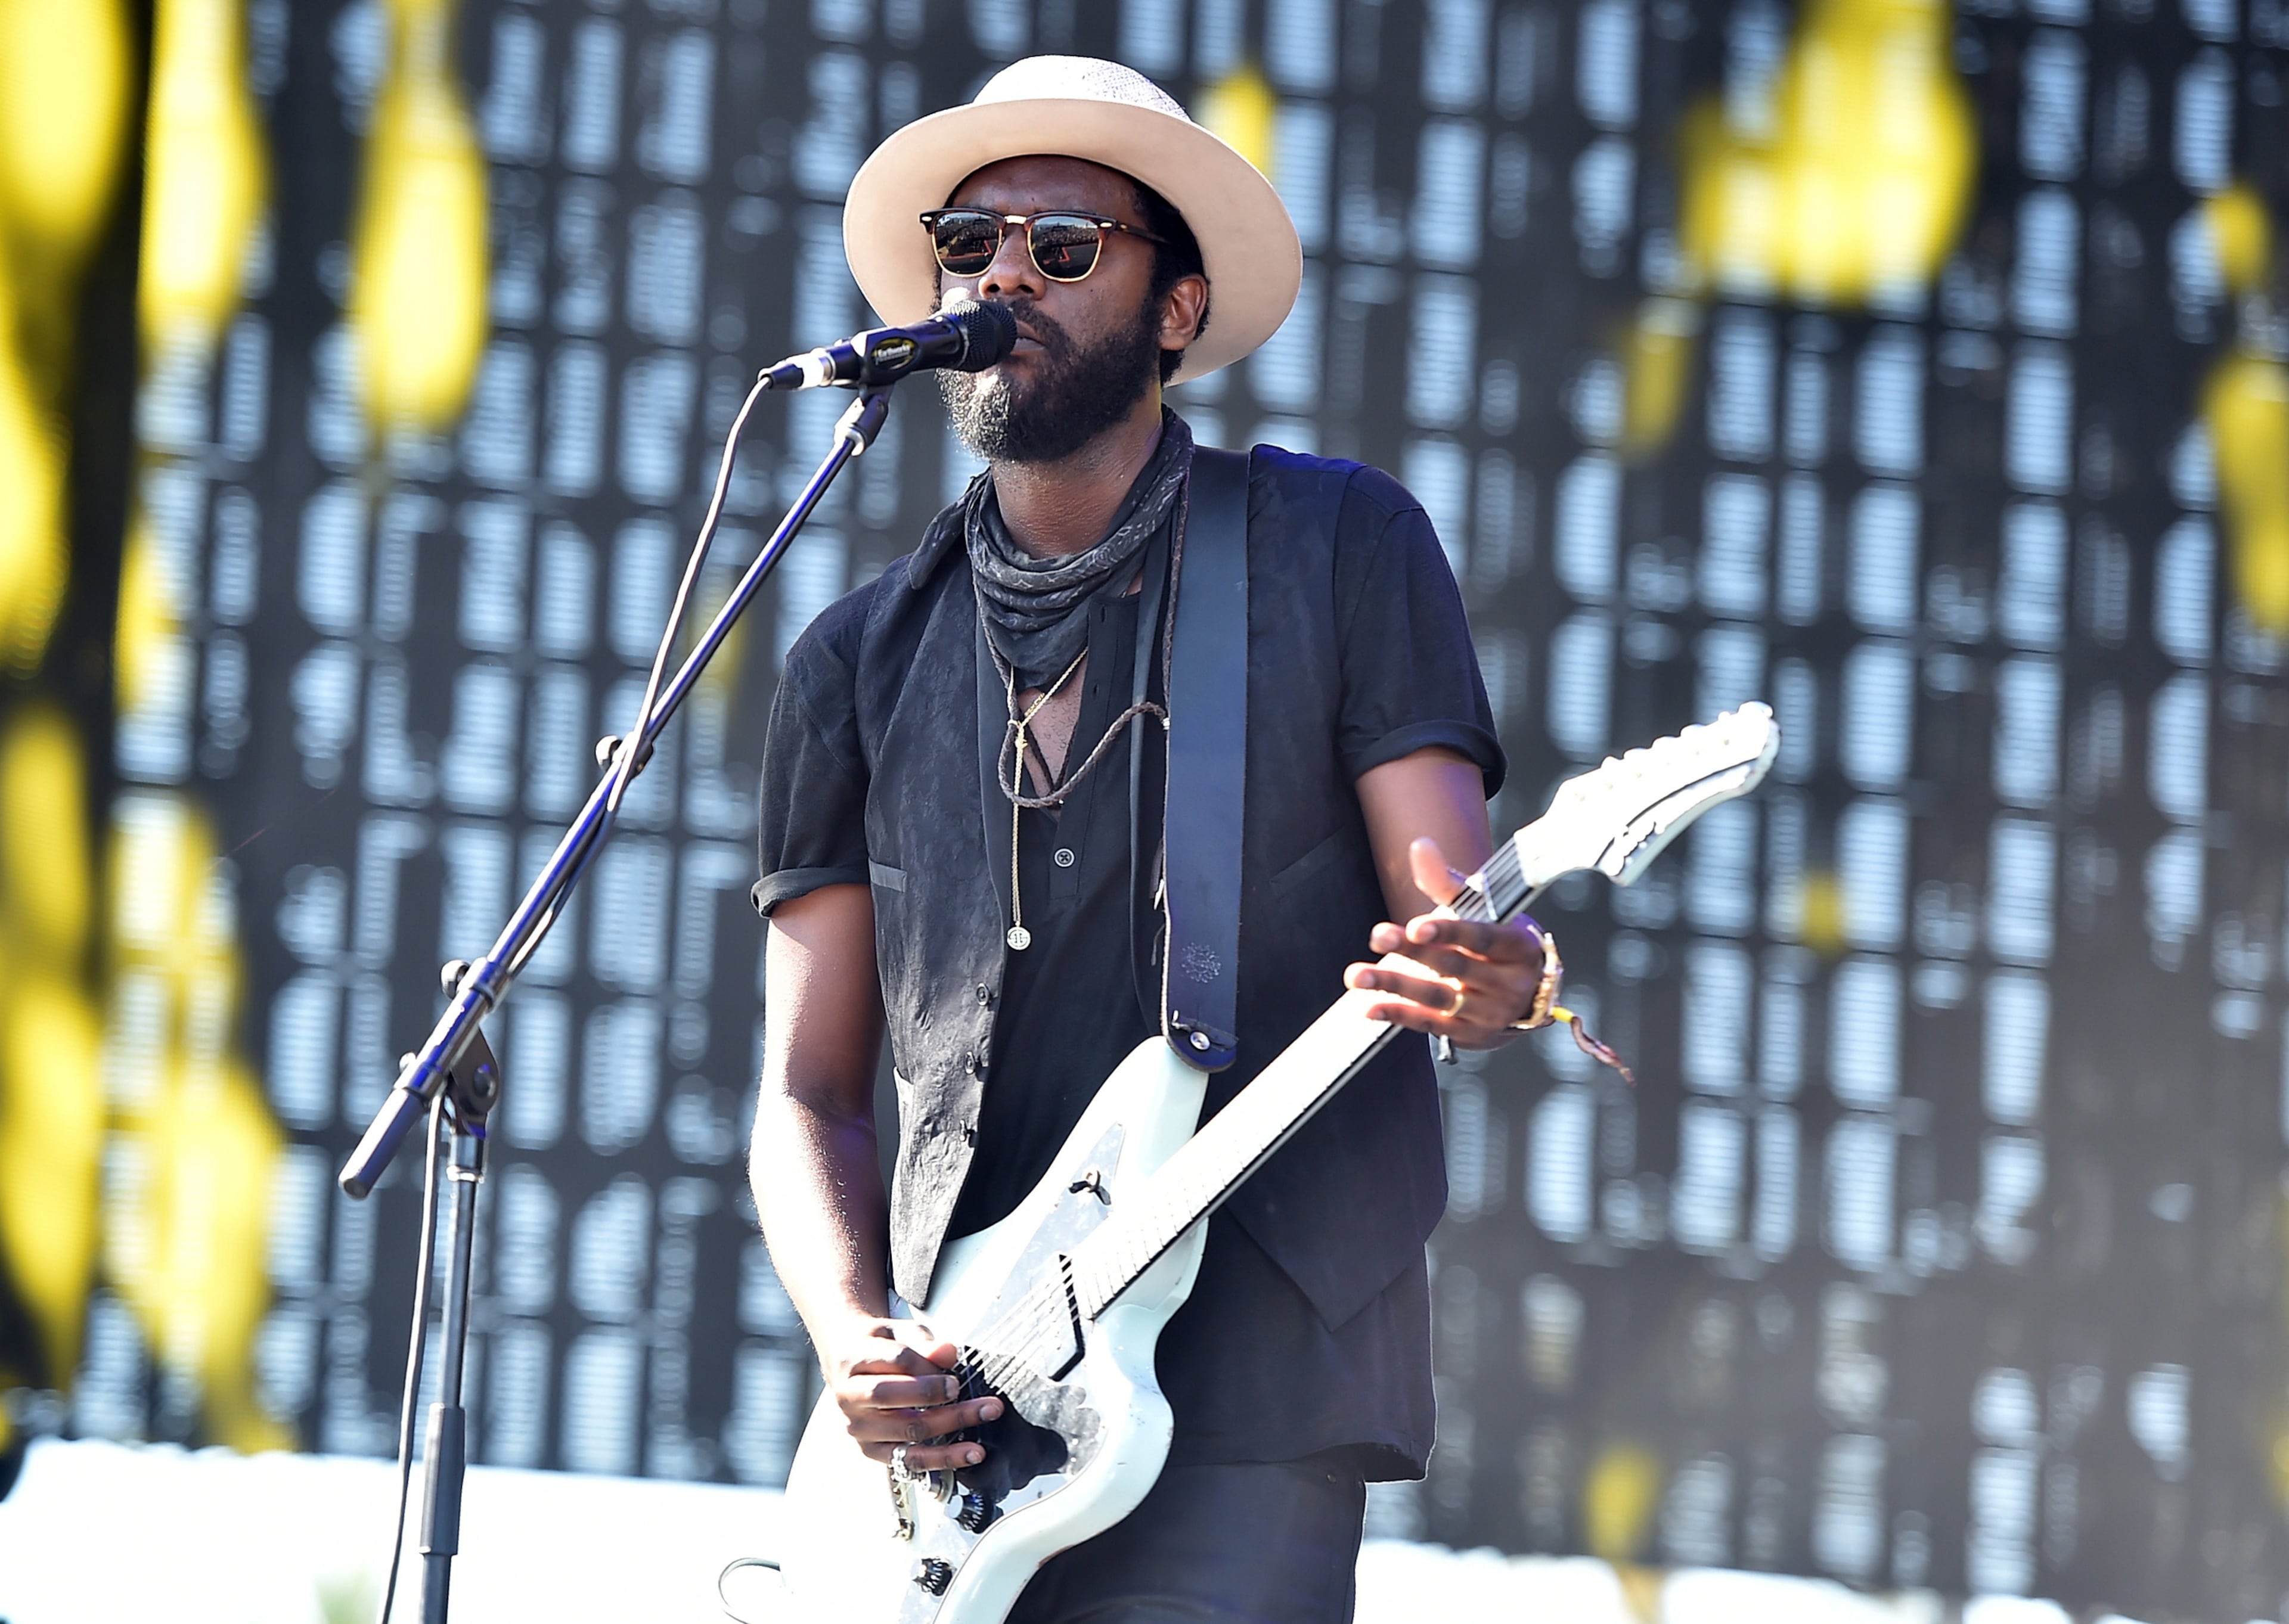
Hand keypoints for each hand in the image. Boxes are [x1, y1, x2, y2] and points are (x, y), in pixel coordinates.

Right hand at [825, 1315, 1003, 1470]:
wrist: (847, 1365)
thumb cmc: (877, 1347)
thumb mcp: (897, 1331)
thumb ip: (923, 1340)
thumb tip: (948, 1353)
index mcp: (853, 1361)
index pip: (895, 1360)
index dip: (927, 1366)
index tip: (953, 1373)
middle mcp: (850, 1397)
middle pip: (892, 1397)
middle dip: (933, 1395)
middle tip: (963, 1391)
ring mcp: (859, 1427)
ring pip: (905, 1432)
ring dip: (947, 1429)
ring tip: (979, 1430)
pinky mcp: (872, 1450)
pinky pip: (909, 1460)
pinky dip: (941, 1459)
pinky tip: (967, 1454)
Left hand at [1344, 836, 1547, 1049]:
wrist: (1527, 996)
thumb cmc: (1498, 942)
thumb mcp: (1482, 910)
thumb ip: (1447, 882)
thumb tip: (1420, 846)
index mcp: (1518, 946)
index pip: (1483, 938)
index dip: (1449, 932)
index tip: (1416, 926)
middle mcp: (1509, 983)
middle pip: (1455, 966)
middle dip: (1413, 953)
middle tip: (1378, 936)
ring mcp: (1489, 1013)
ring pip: (1439, 998)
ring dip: (1395, 986)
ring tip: (1358, 976)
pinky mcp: (1469, 1035)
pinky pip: (1430, 1025)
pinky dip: (1398, 1015)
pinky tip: (1368, 1006)